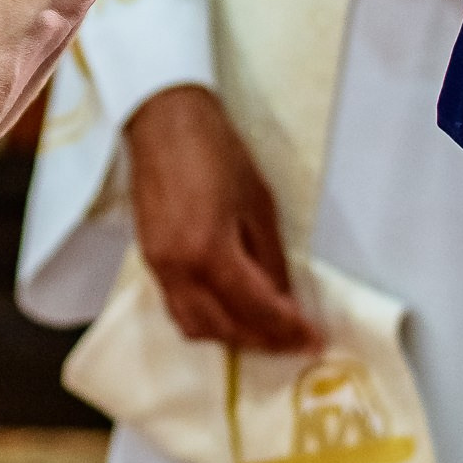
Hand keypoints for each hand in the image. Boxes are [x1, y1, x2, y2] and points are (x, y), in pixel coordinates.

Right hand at [126, 84, 320, 352]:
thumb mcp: (259, 201)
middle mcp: (179, 269)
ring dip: (231, 336)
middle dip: (262, 340)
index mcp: (210, 251)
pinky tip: (229, 312)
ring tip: (264, 331)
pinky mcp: (149, 260)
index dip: (287, 330)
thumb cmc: (216, 150)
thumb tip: (284, 297)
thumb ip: (270, 256)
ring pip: (194, 326)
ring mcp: (158, 267)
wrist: (163, 121)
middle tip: (293, 341)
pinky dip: (206, 319)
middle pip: (222, 327)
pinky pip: (177, 307)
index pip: (254, 308)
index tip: (313, 341)